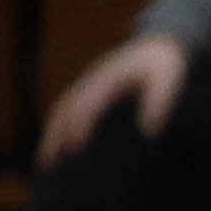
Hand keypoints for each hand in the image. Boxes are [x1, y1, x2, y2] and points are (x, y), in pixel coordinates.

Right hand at [45, 32, 193, 166]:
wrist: (157, 46)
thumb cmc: (162, 66)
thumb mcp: (167, 78)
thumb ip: (159, 102)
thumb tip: (149, 132)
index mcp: (107, 79)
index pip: (87, 104)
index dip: (80, 126)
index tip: (75, 149)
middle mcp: (90, 82)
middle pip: (63, 110)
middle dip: (54, 136)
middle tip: (47, 164)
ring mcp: (86, 86)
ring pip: (60, 112)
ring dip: (50, 136)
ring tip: (44, 164)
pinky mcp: (88, 93)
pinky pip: (65, 112)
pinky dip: (56, 130)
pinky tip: (56, 149)